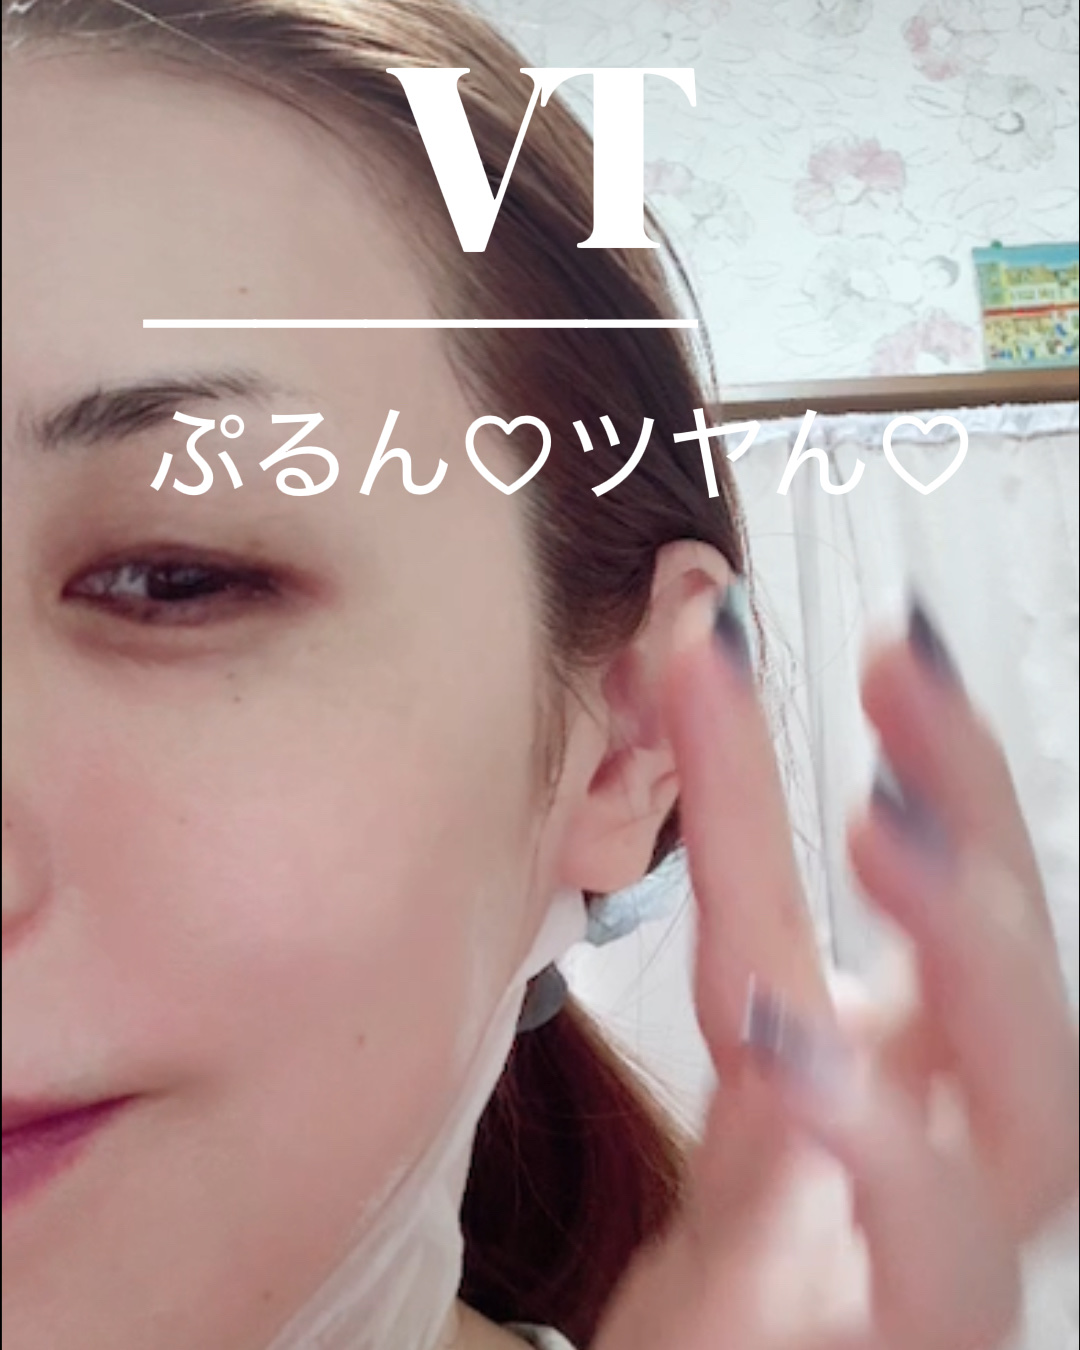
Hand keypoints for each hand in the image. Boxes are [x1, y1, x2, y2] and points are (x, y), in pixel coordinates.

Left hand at [593, 588, 1078, 1349]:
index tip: (894, 630)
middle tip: (906, 674)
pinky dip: (893, 1155)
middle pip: (1012, 969)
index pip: (927, 884)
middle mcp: (944, 1133)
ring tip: (898, 830)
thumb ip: (728, 872)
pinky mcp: (910, 1338)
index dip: (923, 753)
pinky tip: (806, 1055)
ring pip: (1035, 1110)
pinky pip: (944, 1266)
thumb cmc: (736, 1247)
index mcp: (899, 1050)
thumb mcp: (726, 1027)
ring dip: (979, 957)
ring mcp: (943, 1245)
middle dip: (977, 807)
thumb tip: (695, 660)